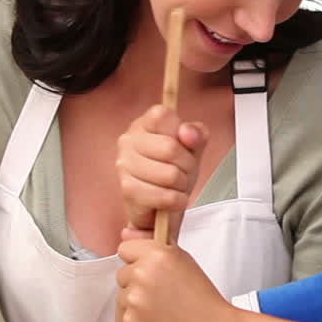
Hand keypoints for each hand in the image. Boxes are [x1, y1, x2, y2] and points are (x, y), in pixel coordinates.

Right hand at [116, 105, 207, 239]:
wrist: (159, 206)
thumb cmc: (174, 170)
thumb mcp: (192, 147)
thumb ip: (197, 134)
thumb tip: (187, 132)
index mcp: (144, 123)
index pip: (163, 115)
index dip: (183, 133)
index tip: (184, 144)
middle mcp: (128, 140)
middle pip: (171, 148)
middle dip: (187, 165)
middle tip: (183, 171)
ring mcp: (125, 165)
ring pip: (170, 175)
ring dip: (182, 185)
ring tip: (175, 186)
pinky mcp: (128, 190)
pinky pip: (166, 196)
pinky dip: (177, 201)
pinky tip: (172, 199)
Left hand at [117, 238, 237, 321]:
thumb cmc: (202, 299)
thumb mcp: (184, 261)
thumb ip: (157, 249)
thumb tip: (131, 239)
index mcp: (157, 255)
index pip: (125, 249)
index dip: (136, 259)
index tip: (146, 267)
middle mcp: (143, 274)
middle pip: (123, 273)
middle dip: (136, 281)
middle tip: (160, 291)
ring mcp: (135, 299)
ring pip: (123, 295)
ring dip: (137, 301)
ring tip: (162, 308)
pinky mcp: (131, 321)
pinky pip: (126, 315)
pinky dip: (139, 319)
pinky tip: (158, 320)